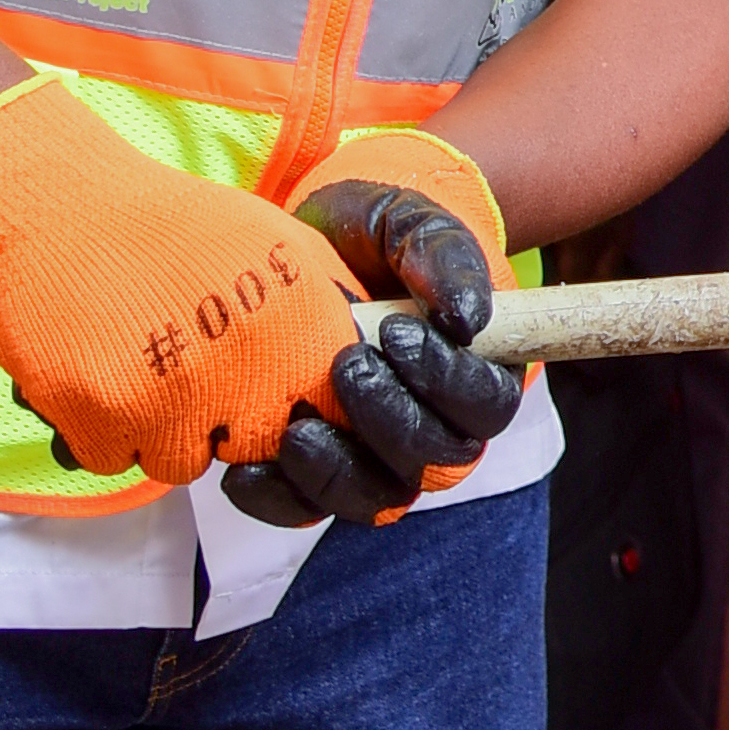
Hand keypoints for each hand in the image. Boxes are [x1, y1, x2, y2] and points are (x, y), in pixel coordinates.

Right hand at [0, 75, 363, 490]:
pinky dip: (104, 429)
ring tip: (142, 362)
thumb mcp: (280, 240)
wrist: (61, 205)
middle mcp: (248, 367)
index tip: (273, 394)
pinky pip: (116, 460)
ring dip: (162, 430)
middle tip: (196, 374)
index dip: (300, 415)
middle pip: (254, 449)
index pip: (334, 419)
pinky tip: (101, 370)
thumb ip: (329, 303)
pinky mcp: (104, 419)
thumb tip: (362, 360)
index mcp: (299, 324)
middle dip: (229, 425)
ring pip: (182, 462)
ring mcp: (175, 399)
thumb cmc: (173, 223)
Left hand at [222, 129, 526, 527]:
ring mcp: (374, 453)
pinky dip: (275, 497)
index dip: (447, 382)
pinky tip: (242, 469)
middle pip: (433, 462)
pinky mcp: (316, 464)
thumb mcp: (413, 222)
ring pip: (374, 498)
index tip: (397, 333)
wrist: (309, 239)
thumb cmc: (376, 230)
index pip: (486, 406)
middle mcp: (433, 426)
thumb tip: (468, 319)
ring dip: (336, 472)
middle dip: (389, 419)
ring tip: (295, 429)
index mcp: (476, 372)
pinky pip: (304, 507)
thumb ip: (445, 257)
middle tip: (345, 362)